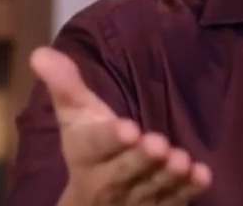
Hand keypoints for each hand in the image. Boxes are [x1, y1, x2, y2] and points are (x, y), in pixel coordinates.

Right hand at [30, 46, 211, 204]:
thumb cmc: (89, 148)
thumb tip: (40, 52)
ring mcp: (134, 199)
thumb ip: (66, 86)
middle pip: (124, 172)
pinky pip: (174, 201)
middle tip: (158, 143)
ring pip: (151, 188)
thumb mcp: (77, 117)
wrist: (93, 204)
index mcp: (86, 154)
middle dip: (141, 159)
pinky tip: (202, 175)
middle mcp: (107, 181)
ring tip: (182, 159)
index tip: (128, 128)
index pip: (96, 145)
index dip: (110, 138)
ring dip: (168, 175)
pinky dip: (188, 190)